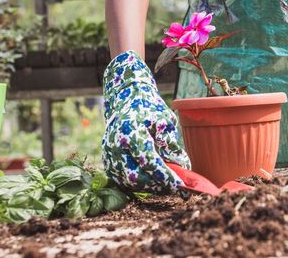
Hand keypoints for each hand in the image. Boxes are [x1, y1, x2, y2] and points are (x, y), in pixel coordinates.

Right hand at [102, 51, 189, 192]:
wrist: (125, 99)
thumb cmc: (148, 108)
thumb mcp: (165, 120)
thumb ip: (171, 143)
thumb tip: (181, 166)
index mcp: (130, 132)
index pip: (149, 161)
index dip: (165, 175)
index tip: (180, 184)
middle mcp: (115, 145)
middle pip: (136, 176)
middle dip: (158, 185)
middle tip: (175, 186)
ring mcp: (109, 155)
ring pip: (128, 182)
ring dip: (149, 187)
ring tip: (166, 184)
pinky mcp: (107, 161)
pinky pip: (122, 180)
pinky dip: (139, 184)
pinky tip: (153, 181)